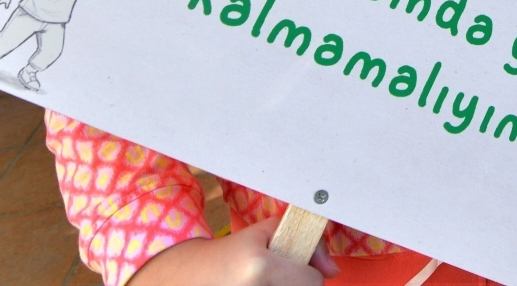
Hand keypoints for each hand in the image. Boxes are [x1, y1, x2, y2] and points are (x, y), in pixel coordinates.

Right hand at [129, 216, 338, 285]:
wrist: (182, 277)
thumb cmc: (225, 256)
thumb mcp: (261, 235)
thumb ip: (305, 243)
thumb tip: (333, 270)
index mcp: (259, 269)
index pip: (313, 281)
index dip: (306, 273)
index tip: (290, 268)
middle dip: (296, 284)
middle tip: (273, 277)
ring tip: (264, 282)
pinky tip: (258, 285)